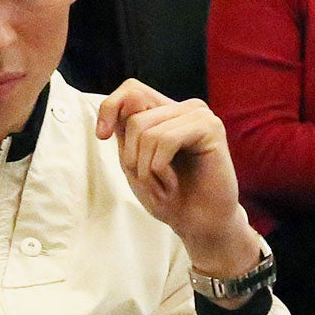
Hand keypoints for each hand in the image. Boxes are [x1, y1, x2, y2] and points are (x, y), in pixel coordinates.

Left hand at [96, 80, 261, 283]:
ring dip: (146, 167)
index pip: (132, 90)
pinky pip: (166, 139)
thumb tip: (124, 100)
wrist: (200, 224)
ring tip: (163, 186)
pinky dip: (159, 167)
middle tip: (148, 181)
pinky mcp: (211, 128)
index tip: (102, 136)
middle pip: (135, 117)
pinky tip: (173, 183)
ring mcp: (200, 116)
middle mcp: (185, 109)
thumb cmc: (171, 197)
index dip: (110, 108)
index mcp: (167, 112)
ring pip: (147, 130)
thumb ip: (127, 130)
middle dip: (132, 156)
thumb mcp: (135, 161)